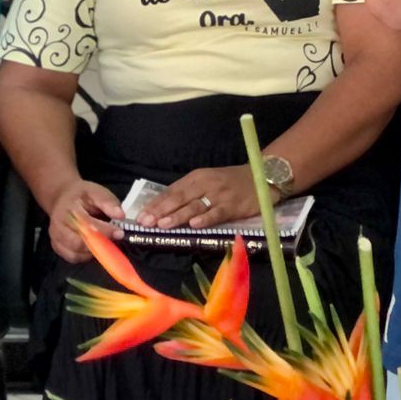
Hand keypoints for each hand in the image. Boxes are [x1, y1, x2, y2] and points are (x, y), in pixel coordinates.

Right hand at [47, 179, 124, 262]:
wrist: (61, 197)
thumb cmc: (81, 195)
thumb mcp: (96, 191)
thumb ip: (108, 202)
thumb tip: (120, 216)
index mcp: (69, 209)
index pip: (86, 224)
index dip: (104, 231)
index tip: (119, 233)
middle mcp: (59, 226)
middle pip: (78, 243)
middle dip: (99, 245)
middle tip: (114, 241)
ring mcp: (56, 238)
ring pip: (75, 254)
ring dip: (93, 252)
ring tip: (105, 243)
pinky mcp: (57, 247)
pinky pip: (73, 258)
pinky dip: (85, 256)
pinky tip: (94, 247)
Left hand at [135, 165, 268, 230]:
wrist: (261, 175)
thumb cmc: (230, 181)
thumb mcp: (207, 181)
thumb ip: (188, 193)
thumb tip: (162, 209)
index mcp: (196, 177)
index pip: (171, 191)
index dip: (155, 204)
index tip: (139, 216)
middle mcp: (205, 184)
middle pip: (179, 198)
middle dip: (160, 211)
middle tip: (145, 222)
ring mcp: (219, 195)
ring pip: (194, 206)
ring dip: (177, 215)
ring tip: (162, 224)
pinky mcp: (233, 205)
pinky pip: (217, 212)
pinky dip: (205, 218)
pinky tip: (194, 224)